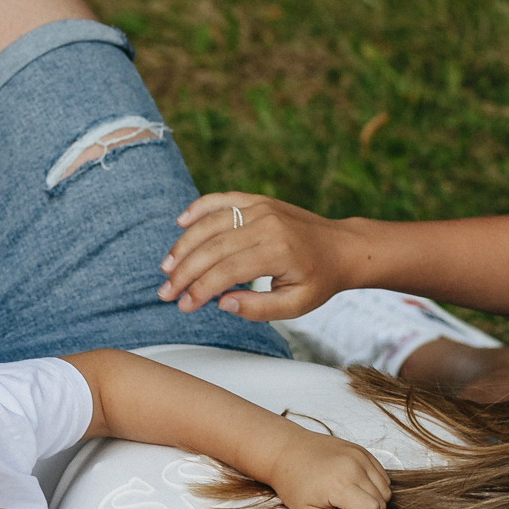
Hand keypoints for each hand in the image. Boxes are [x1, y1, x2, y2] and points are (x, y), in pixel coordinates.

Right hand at [158, 192, 355, 319]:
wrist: (343, 246)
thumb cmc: (319, 280)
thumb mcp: (296, 305)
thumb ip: (259, 308)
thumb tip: (221, 303)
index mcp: (278, 251)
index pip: (227, 270)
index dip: (200, 289)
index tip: (183, 306)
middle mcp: (267, 224)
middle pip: (212, 247)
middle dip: (184, 272)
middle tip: (165, 293)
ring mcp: (261, 208)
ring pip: (211, 224)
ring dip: (184, 246)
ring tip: (166, 268)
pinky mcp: (258, 200)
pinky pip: (221, 200)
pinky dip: (198, 208)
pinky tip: (180, 223)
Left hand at [261, 432, 390, 508]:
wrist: (284, 450)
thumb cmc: (292, 481)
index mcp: (340, 484)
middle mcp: (354, 467)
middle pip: (382, 500)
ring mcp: (359, 456)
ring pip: (386, 487)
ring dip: (375, 498)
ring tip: (351, 499)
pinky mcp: (361, 450)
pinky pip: (381, 472)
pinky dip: (375, 483)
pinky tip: (355, 486)